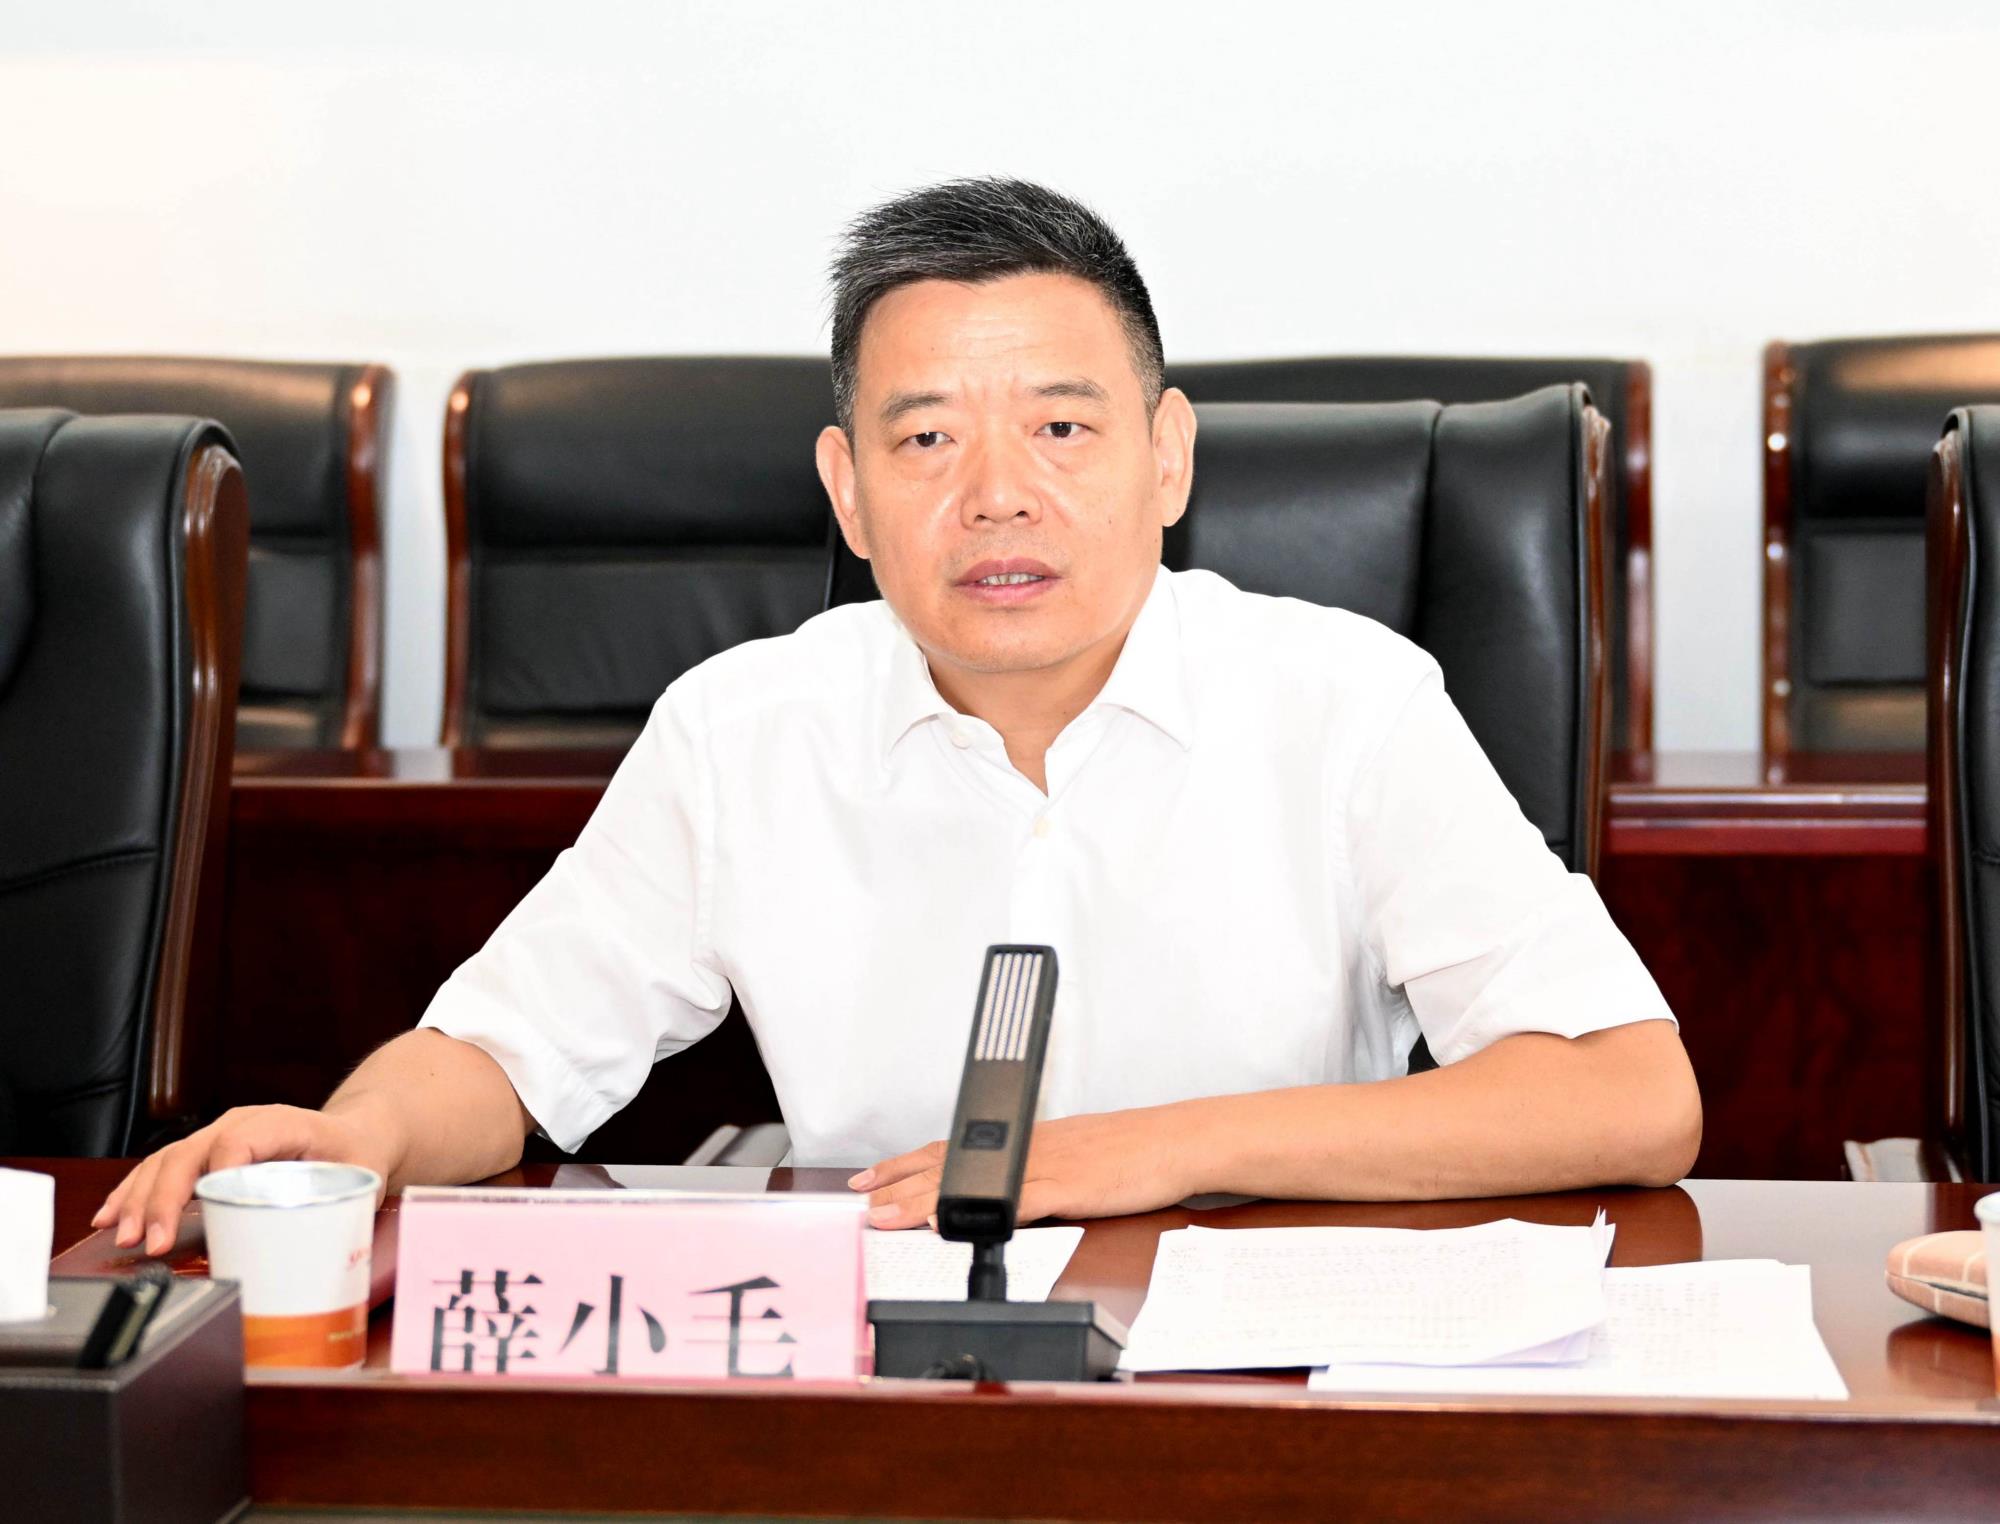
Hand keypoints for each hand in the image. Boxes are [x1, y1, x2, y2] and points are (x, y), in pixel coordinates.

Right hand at [91, 1104, 391, 1255]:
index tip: (202, 1205)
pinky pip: (160, 1167)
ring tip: (122, 1236)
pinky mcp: (203, 1152)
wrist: (352, 1134)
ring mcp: (217, 1135)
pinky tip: (110, 1216)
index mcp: (283, 1124)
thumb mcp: (360, 1177)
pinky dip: (133, 1191)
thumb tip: (326, 1255)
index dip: (217, 1169)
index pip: (240, 1139)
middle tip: (150, 1243)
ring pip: (166, 1160)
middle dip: (164, 1198)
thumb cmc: (355, 1158)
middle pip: (190, 1153)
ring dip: (139, 1198)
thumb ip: (343, 1205)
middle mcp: (242, 1124)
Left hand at [849, 1105, 1198, 1229]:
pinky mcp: (1068, 1188)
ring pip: (970, 1183)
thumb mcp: (1081, 1155)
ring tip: (883, 1215)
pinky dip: (979, 1212)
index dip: (908, 1163)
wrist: (1179, 1140)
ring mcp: (1046, 1168)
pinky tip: (952, 1223)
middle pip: (949, 1165)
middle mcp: (1028, 1150)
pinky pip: (1015, 1202)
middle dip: (898, 1183)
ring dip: (922, 1200)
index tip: (872, 1176)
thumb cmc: (1138, 1150)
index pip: (955, 1150)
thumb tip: (1016, 1191)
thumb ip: (1044, 1172)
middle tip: (859, 1197)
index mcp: (1029, 1142)